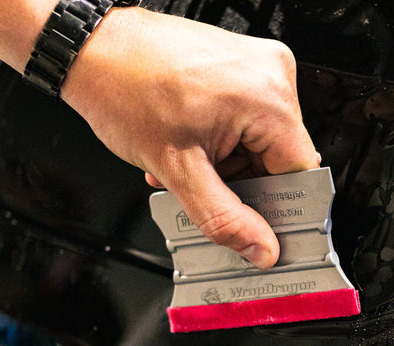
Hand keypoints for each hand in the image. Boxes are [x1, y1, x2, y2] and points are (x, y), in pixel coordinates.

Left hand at [62, 7, 318, 267]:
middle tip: (203, 191)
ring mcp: (254, 67)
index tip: (258, 226)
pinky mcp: (236, 67)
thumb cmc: (125, 90)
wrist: (93, 51)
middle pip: (276, 160)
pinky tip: (187, 149)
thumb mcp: (179, 170)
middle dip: (239, 185)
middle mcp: (270, 74)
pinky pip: (243, 121)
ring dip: (223, 167)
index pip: (300, 174)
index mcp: (269, 97)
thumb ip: (224, 218)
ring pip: (256, 144)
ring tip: (184, 166)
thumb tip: (260, 247)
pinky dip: (218, 144)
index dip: (278, 207)